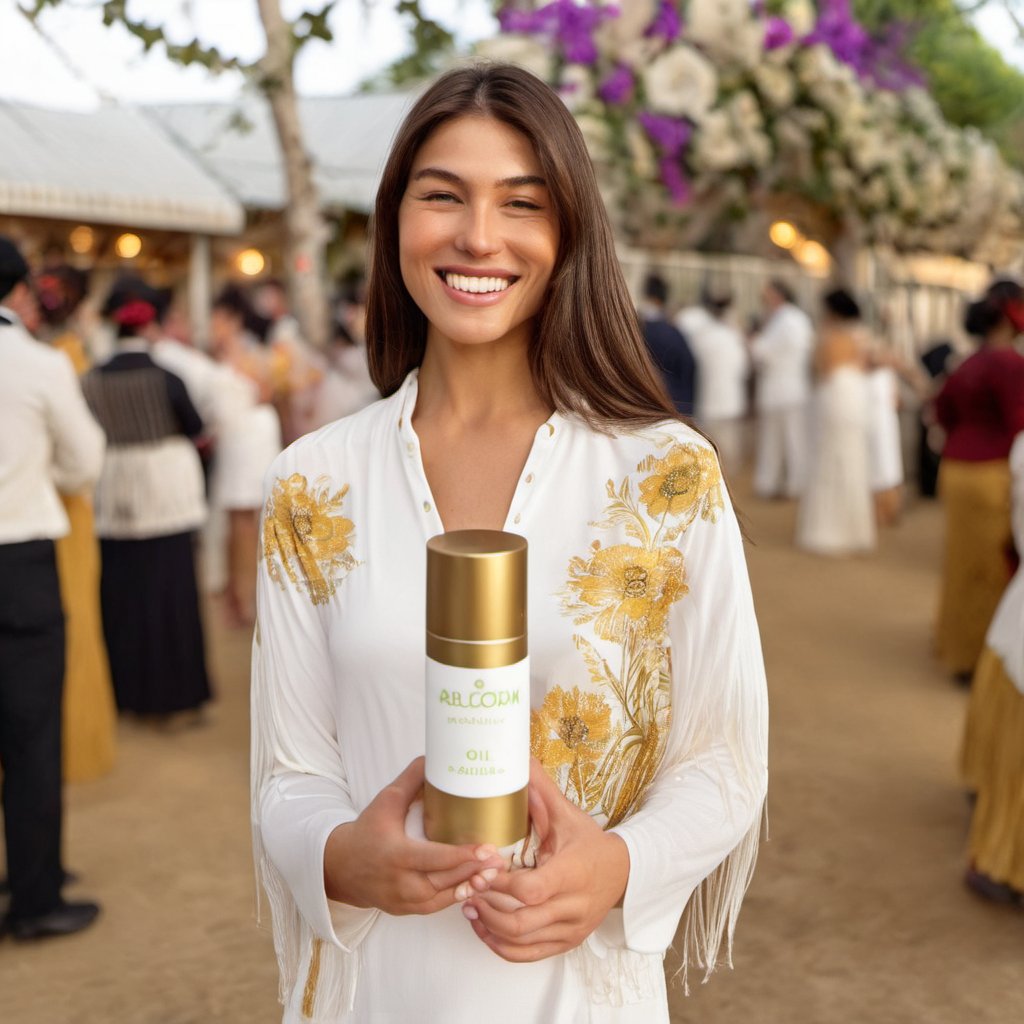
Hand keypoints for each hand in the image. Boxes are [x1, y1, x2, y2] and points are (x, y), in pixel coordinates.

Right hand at [324, 757, 504, 915]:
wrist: (341, 868)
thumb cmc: (366, 831)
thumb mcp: (386, 801)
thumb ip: (410, 780)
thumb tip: (433, 757)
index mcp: (396, 855)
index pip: (434, 858)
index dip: (462, 856)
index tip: (487, 850)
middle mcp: (401, 882)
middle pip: (444, 880)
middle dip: (474, 872)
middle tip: (501, 861)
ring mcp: (404, 901)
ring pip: (443, 897)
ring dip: (470, 886)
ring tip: (493, 874)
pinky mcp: (406, 911)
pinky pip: (436, 906)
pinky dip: (456, 896)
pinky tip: (475, 885)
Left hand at [461, 758, 629, 961]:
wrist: (623, 873)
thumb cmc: (590, 842)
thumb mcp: (568, 814)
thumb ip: (542, 790)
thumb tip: (520, 759)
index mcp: (572, 873)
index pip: (530, 890)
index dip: (499, 884)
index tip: (480, 870)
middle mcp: (572, 907)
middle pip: (520, 922)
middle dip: (487, 907)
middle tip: (466, 889)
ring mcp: (569, 929)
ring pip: (520, 942)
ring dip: (488, 926)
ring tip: (469, 906)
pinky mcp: (565, 943)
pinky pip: (527, 955)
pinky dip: (500, 946)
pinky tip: (484, 927)